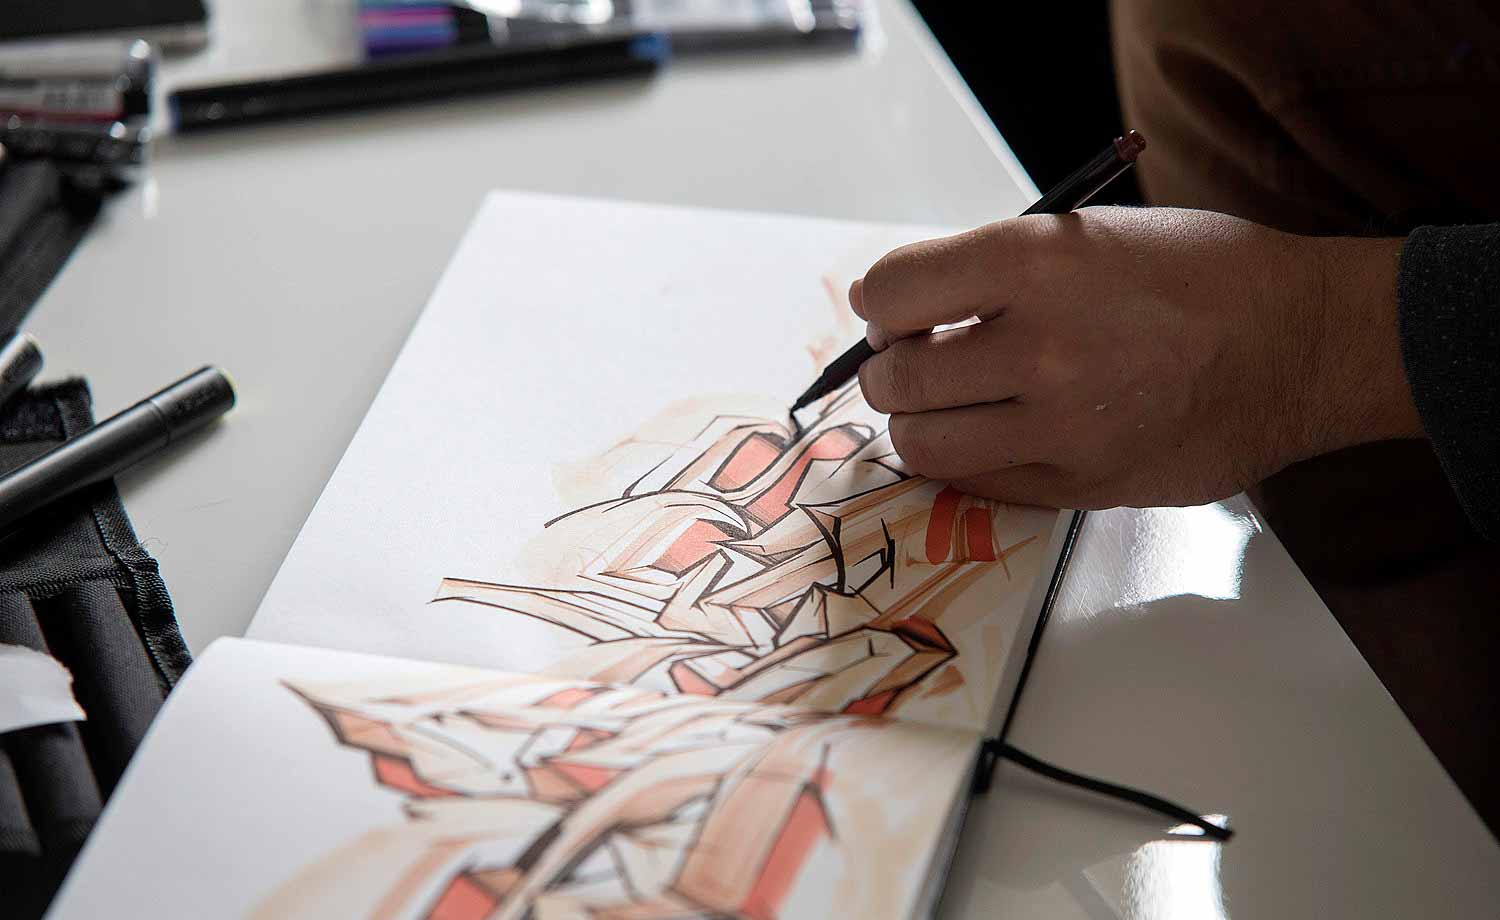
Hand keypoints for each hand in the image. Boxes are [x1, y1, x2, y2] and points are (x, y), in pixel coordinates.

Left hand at [852, 206, 1421, 508]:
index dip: (881, 303)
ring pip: (921, 443)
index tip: (893, 310)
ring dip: (919, 422)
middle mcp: (1039, 347)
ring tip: (951, 402)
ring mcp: (1061, 426)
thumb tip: (896, 307)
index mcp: (1035, 263)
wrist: (1303, 342)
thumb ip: (992, 270)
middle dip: (890, 369)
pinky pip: (976, 484)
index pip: (891, 292)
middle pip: (894, 379)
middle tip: (916, 360)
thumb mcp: (1087, 234)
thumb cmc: (1199, 274)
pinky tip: (993, 433)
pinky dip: (966, 460)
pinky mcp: (1083, 485)